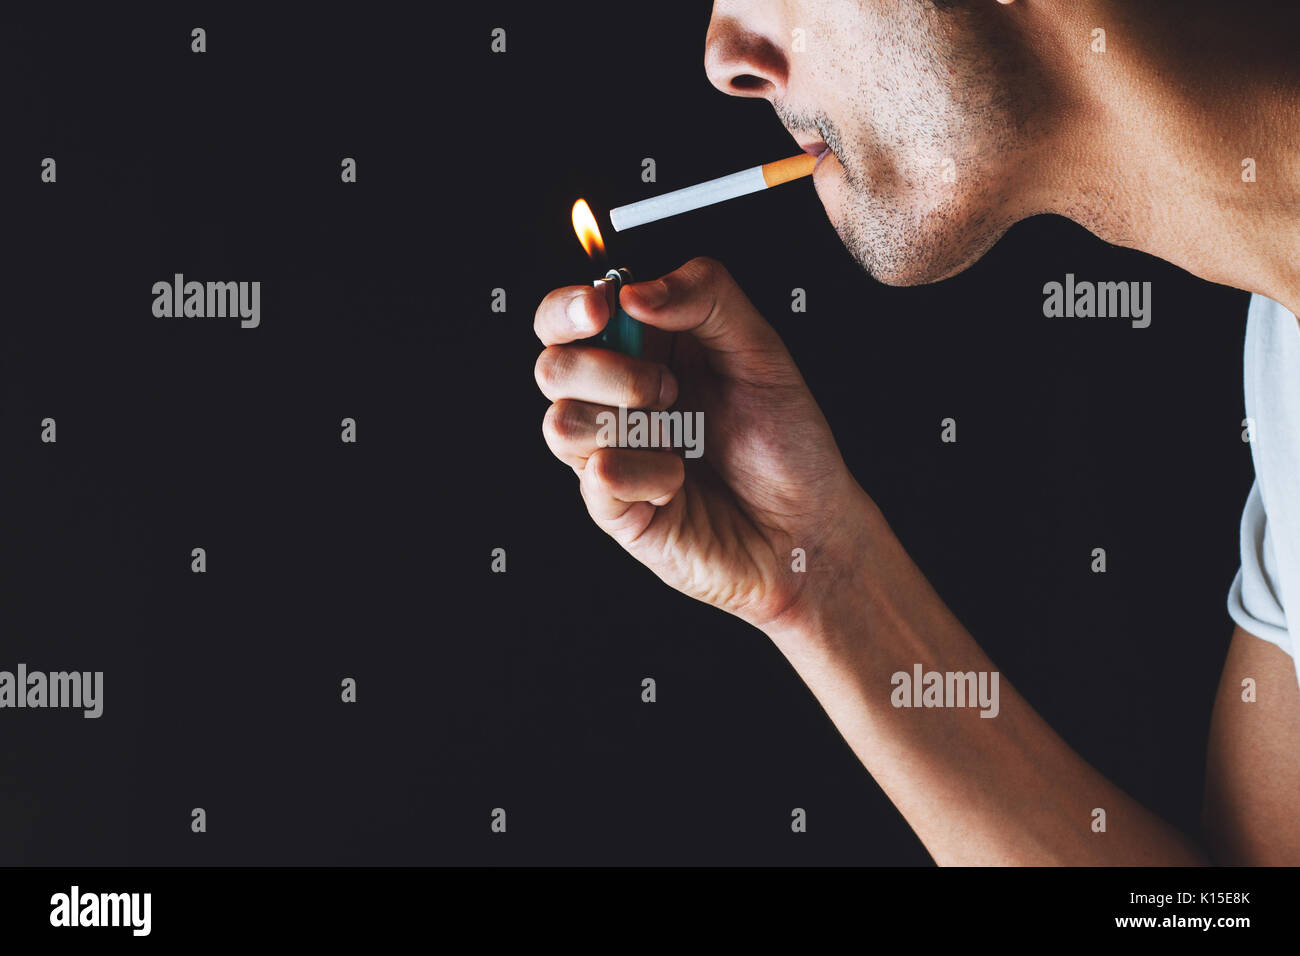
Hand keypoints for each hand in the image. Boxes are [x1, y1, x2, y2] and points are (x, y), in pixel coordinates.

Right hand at [534, 257, 870, 633]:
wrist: (810, 524)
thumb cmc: (786, 441)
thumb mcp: (760, 349)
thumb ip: (706, 296)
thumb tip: (632, 292)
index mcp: (639, 353)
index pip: (562, 320)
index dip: (566, 309)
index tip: (600, 307)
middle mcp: (613, 404)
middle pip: (551, 368)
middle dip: (608, 369)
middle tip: (668, 388)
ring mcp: (609, 457)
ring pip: (561, 423)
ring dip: (627, 421)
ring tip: (679, 437)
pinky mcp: (615, 511)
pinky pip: (599, 477)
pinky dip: (648, 473)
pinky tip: (679, 480)